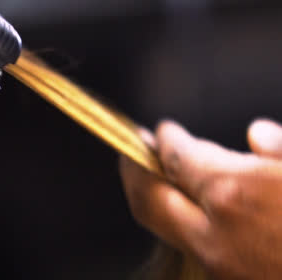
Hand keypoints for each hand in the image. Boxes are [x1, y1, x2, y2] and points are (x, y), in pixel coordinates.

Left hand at [120, 119, 281, 278]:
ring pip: (168, 229)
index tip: (165, 131)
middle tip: (131, 152)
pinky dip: (186, 226)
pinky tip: (202, 216)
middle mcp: (214, 236)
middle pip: (148, 198)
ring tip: (162, 180)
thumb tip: (256, 134)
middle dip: (134, 171)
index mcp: (233, 195)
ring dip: (160, 201)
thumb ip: (280, 150)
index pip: (177, 158)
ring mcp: (218, 268)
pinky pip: (194, 249)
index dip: (168, 140)